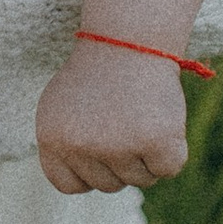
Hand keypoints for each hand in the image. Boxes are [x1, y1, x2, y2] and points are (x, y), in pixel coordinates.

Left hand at [35, 41, 189, 193]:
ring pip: (139, 180)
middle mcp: (80, 147)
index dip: (87, 171)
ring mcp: (118, 147)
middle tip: (123, 120)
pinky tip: (160, 120)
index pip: (68, 185)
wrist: (129, 38)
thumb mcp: (61, 106)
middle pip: (108, 185)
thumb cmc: (97, 71)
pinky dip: (170, 150)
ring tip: (139, 114)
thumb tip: (78, 183)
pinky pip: (167, 169)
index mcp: (52, 139)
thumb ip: (65, 145)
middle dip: (119, 160)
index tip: (98, 149)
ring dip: (145, 155)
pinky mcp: (155, 143)